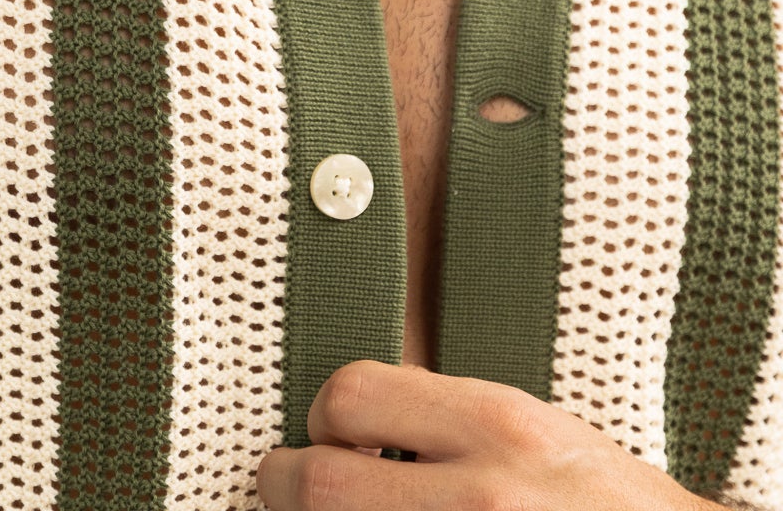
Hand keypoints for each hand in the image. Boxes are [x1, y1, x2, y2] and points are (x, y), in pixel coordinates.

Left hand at [257, 362, 706, 508]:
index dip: (325, 416)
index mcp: (498, 427)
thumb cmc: (606, 504)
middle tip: (294, 484)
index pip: (350, 394)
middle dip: (288, 484)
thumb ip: (447, 417)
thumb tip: (347, 412)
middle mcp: (482, 498)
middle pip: (316, 483)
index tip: (333, 435)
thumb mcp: (535, 428)